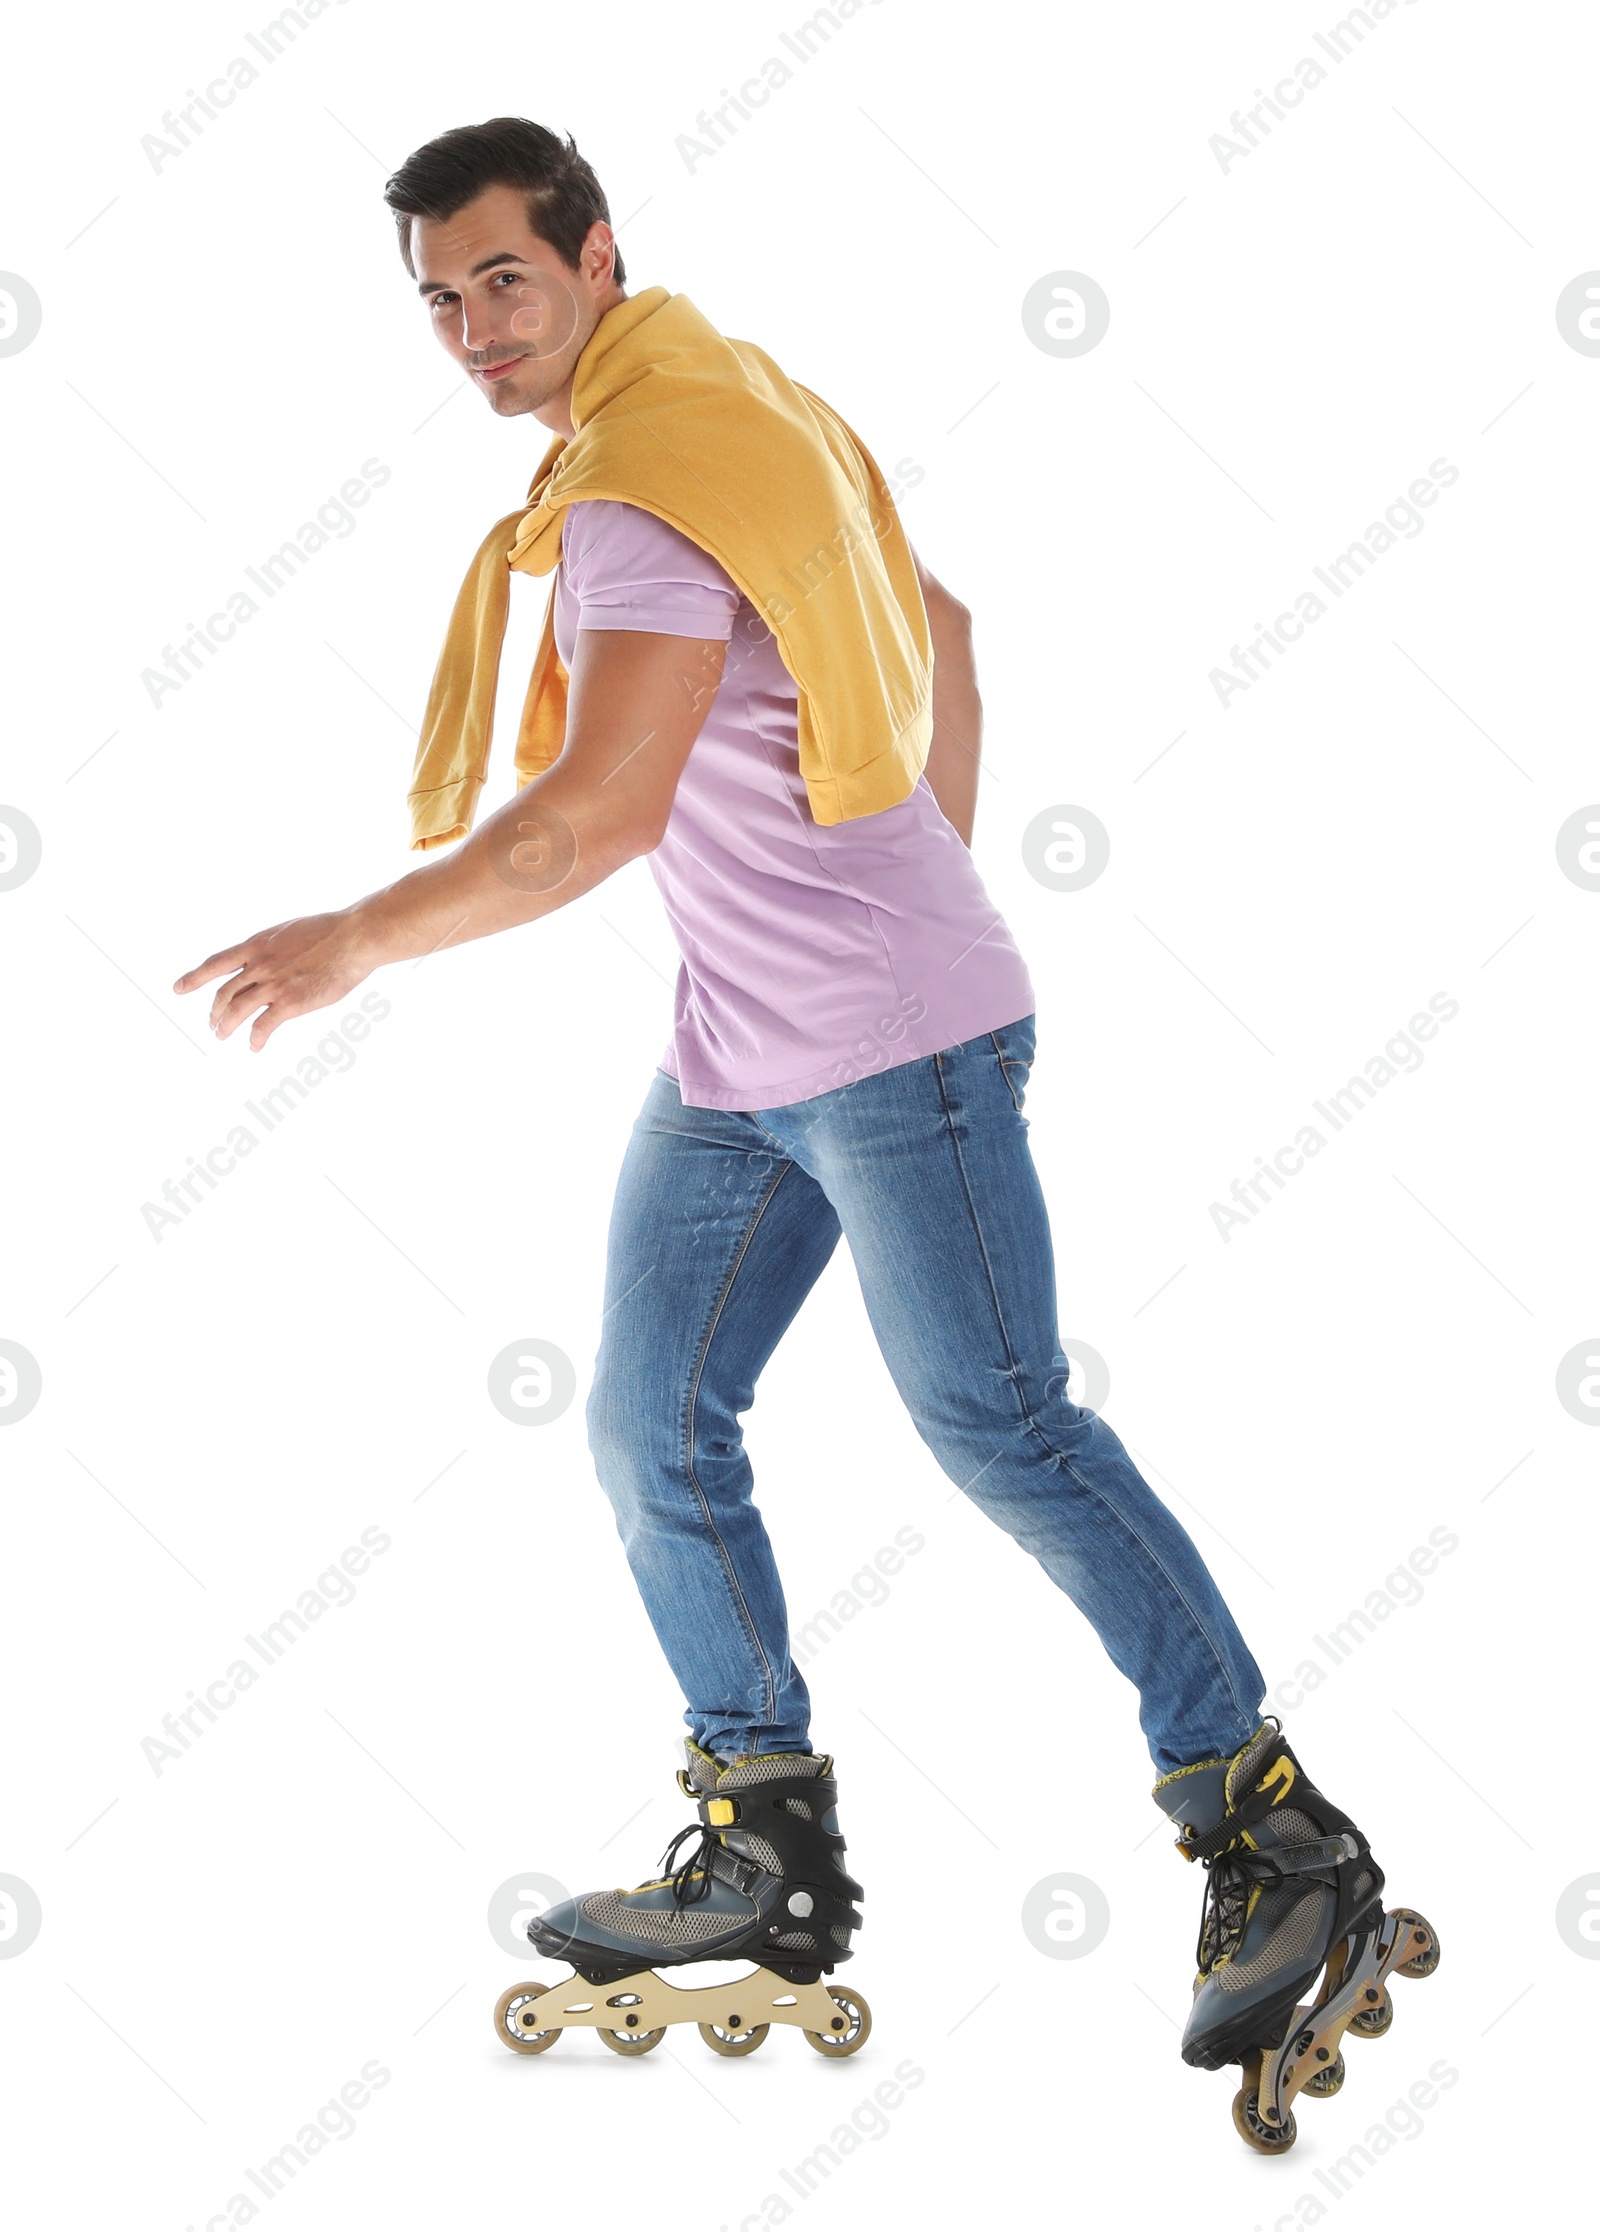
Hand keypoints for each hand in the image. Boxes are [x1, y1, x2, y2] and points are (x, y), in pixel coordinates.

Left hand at [174, 909, 378, 1049]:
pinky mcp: (289, 1003)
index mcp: (257, 945)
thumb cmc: (331, 932)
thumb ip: (273, 948)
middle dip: (214, 1011)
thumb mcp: (289, 932)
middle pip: (224, 993)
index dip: (194, 978)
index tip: (179, 988)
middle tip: (212, 1023)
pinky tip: (254, 1046)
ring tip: (222, 1036)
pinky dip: (256, 1039)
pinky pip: (263, 1027)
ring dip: (225, 1026)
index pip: (215, 964)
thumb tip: (270, 957)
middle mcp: (258, 965)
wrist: (352, 939)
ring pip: (236, 1011)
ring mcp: (272, 985)